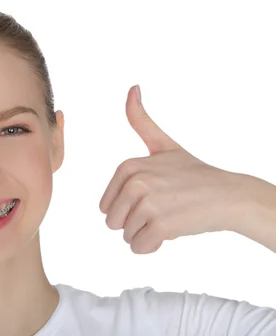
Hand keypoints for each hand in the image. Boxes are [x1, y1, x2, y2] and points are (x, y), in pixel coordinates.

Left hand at [99, 86, 255, 253]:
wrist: (229, 195)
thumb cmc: (193, 173)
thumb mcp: (163, 144)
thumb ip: (141, 120)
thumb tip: (132, 88)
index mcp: (127, 166)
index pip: (106, 206)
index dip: (128, 208)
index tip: (154, 196)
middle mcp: (134, 182)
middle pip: (113, 222)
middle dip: (134, 222)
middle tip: (161, 209)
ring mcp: (148, 203)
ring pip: (126, 236)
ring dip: (146, 234)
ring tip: (169, 216)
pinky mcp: (161, 224)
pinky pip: (139, 247)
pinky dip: (152, 246)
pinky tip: (172, 231)